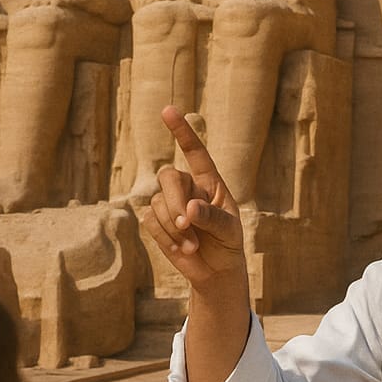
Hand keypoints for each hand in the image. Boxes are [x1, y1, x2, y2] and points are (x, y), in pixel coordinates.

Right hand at [144, 109, 246, 291]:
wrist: (216, 270)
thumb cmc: (228, 243)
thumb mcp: (230, 230)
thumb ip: (213, 217)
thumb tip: (190, 208)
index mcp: (209, 181)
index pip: (194, 151)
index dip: (182, 131)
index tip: (167, 110)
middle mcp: (186, 187)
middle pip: (168, 177)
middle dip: (175, 202)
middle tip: (189, 225)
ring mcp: (168, 204)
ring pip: (157, 202)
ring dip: (175, 227)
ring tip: (194, 246)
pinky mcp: (156, 222)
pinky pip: (150, 221)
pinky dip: (166, 237)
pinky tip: (183, 249)